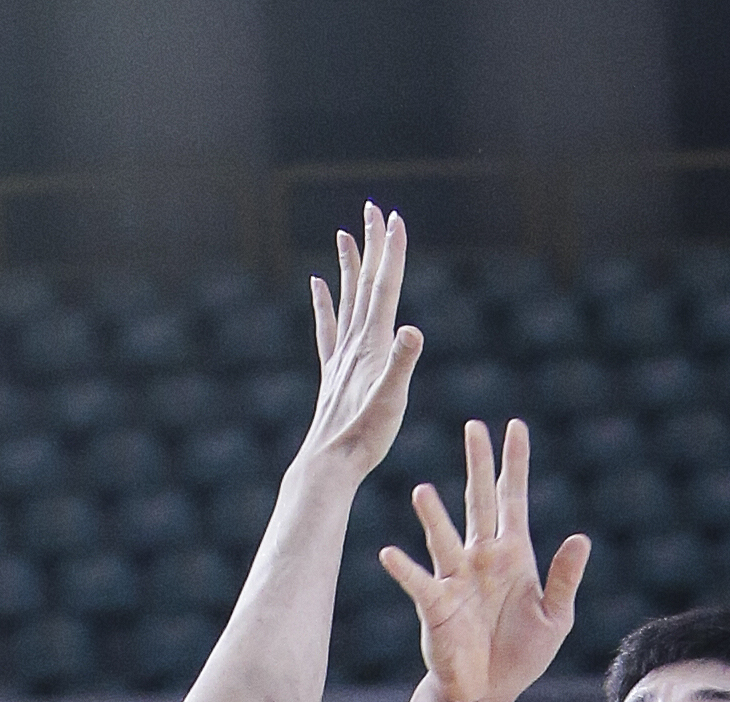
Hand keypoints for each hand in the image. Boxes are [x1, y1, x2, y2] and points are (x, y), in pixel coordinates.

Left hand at [299, 202, 422, 480]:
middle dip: (372, 245)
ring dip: (348, 265)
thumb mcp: (392, 401)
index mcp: (372, 345)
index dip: (392, 252)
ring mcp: (341, 357)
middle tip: (373, 208)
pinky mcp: (332, 374)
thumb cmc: (364, 438)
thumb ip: (402, 363)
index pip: (385, 288)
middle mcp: (354, 344)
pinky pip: (327, 327)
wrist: (329, 465)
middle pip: (365, 283)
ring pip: (346, 298)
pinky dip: (324, 302)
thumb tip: (412, 329)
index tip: (395, 217)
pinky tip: (317, 284)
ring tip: (345, 234)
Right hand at [379, 418, 589, 701]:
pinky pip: (419, 582)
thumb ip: (565, 579)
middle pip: (478, 501)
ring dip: (434, 516)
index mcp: (513, 556)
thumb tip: (579, 538)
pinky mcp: (436, 605)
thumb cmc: (520, 656)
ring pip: (444, 537)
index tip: (515, 427)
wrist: (487, 694)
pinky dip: (404, 569)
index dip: (514, 464)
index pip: (512, 499)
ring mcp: (457, 578)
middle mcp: (482, 557)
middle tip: (473, 427)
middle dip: (478, 465)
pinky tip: (390, 554)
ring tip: (423, 491)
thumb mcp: (555, 620)